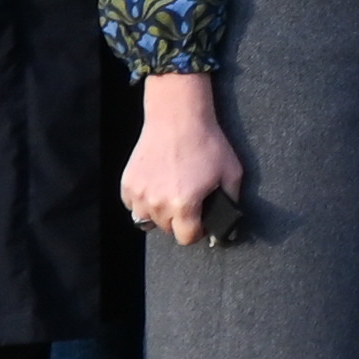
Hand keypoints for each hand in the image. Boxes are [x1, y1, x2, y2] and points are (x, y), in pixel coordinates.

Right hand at [120, 72, 242, 246]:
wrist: (177, 119)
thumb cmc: (206, 144)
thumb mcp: (231, 173)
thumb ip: (231, 201)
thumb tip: (229, 220)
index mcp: (184, 204)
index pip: (186, 238)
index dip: (197, 232)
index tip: (201, 223)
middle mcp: (157, 203)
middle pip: (167, 229)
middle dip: (180, 221)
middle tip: (189, 202)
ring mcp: (139, 194)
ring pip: (147, 220)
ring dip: (159, 213)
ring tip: (171, 194)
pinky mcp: (127, 184)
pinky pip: (133, 205)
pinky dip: (143, 201)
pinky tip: (157, 186)